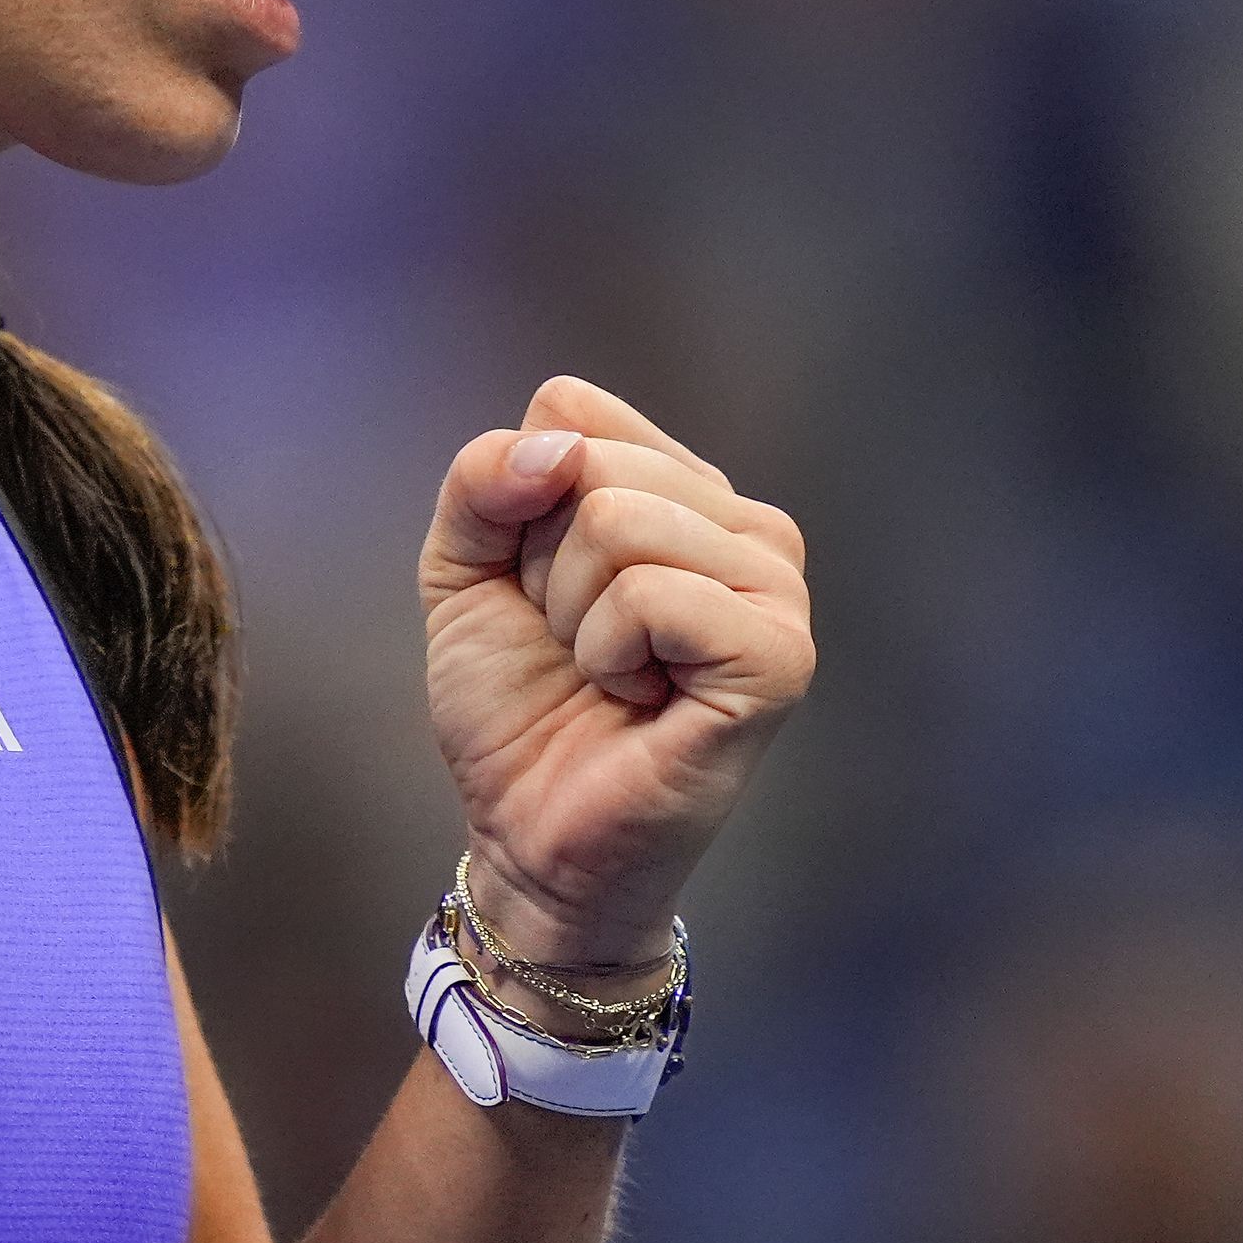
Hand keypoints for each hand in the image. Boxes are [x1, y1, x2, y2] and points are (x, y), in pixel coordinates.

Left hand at [419, 377, 813, 968]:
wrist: (528, 833)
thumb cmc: (516, 705)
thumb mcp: (465, 568)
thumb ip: (483, 482)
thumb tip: (552, 448)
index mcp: (684, 490)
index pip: (570, 409)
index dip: (518, 503)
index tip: (539, 589)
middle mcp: (746, 526)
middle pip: (591, 462)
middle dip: (541, 566)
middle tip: (576, 644)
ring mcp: (774, 589)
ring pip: (617, 521)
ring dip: (572, 615)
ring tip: (607, 674)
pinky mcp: (778, 657)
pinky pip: (653, 595)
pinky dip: (608, 654)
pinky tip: (637, 700)